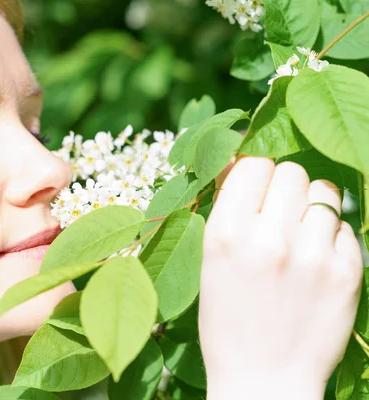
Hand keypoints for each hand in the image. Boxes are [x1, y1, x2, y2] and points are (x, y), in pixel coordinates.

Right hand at [199, 156, 363, 399]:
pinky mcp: (346, 272)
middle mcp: (269, 238)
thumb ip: (226, 212)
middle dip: (283, 187)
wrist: (264, 380)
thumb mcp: (210, 264)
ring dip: (310, 206)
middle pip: (290, 172)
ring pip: (323, 192)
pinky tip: (316, 260)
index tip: (254, 188)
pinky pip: (344, 226)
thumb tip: (240, 166)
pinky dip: (330, 236)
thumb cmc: (227, 322)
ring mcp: (312, 255)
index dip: (254, 173)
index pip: (252, 165)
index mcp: (226, 234)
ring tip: (300, 234)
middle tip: (277, 213)